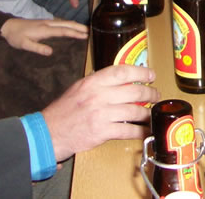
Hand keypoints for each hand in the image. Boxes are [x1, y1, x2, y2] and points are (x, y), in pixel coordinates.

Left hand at [0, 18, 88, 55]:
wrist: (8, 26)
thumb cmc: (16, 37)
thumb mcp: (23, 45)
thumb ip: (37, 48)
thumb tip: (51, 52)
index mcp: (44, 30)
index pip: (63, 31)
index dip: (74, 33)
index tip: (85, 35)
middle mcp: (48, 24)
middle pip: (66, 24)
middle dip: (78, 27)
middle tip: (90, 31)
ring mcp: (47, 22)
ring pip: (64, 22)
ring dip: (75, 25)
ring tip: (84, 29)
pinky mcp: (45, 22)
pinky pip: (60, 22)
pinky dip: (69, 24)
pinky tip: (71, 27)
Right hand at [41, 64, 159, 161]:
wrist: (48, 133)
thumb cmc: (63, 111)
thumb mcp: (78, 87)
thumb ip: (97, 81)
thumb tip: (117, 77)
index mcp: (93, 82)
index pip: (122, 72)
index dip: (140, 72)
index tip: (151, 75)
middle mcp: (99, 96)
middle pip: (134, 92)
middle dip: (150, 93)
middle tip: (155, 94)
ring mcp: (101, 114)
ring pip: (134, 111)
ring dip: (147, 113)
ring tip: (151, 113)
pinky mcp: (102, 131)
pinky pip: (128, 130)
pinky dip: (139, 130)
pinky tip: (144, 130)